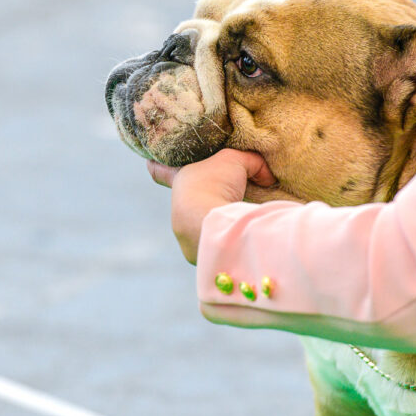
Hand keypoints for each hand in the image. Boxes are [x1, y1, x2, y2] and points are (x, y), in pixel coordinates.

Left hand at [147, 149, 275, 263]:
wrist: (207, 222)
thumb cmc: (215, 185)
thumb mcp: (236, 161)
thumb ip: (252, 163)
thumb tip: (267, 179)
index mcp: (180, 180)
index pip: (161, 170)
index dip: (157, 166)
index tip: (147, 163)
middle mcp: (178, 207)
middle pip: (188, 202)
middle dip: (204, 202)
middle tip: (222, 199)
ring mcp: (184, 233)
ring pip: (201, 226)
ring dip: (216, 225)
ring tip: (239, 223)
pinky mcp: (198, 254)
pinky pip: (213, 244)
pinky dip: (225, 242)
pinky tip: (241, 241)